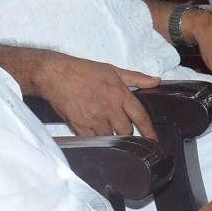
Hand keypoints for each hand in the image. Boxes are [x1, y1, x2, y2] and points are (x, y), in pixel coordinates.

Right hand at [33, 52, 160, 138]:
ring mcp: (95, 119)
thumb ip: (136, 78)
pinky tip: (95, 134)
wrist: (56, 75)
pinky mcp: (81, 126)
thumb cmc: (83, 71)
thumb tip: (155, 81)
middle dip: (126, 131)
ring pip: (111, 137)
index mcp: (119, 93)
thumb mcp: (112, 70)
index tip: (154, 140)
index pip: (140, 116)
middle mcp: (109, 108)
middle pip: (126, 130)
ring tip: (108, 130)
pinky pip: (94, 140)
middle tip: (122, 128)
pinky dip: (97, 139)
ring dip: (112, 135)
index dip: (149, 131)